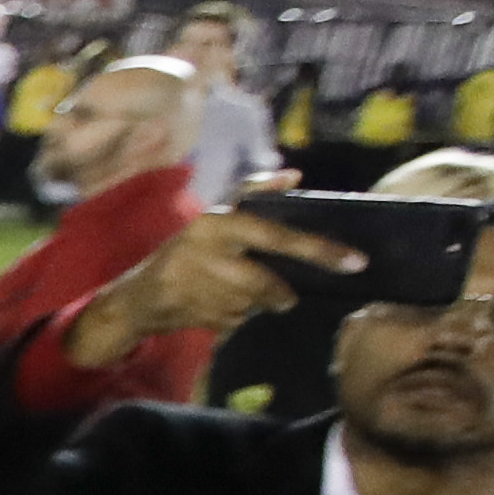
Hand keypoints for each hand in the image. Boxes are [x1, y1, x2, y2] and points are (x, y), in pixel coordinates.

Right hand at [64, 191, 358, 370]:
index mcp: (218, 223)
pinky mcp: (202, 316)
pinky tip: (216, 307)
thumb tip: (294, 175)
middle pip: (267, 283)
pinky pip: (239, 320)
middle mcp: (210, 254)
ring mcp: (204, 288)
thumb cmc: (185, 251)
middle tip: (283, 296)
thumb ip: (253, 195)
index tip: (356, 261)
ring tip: (231, 295)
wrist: (138, 299)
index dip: (318, 249)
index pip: (277, 236)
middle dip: (277, 294)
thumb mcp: (215, 217)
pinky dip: (236, 316)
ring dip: (253, 303)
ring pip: (255, 303)